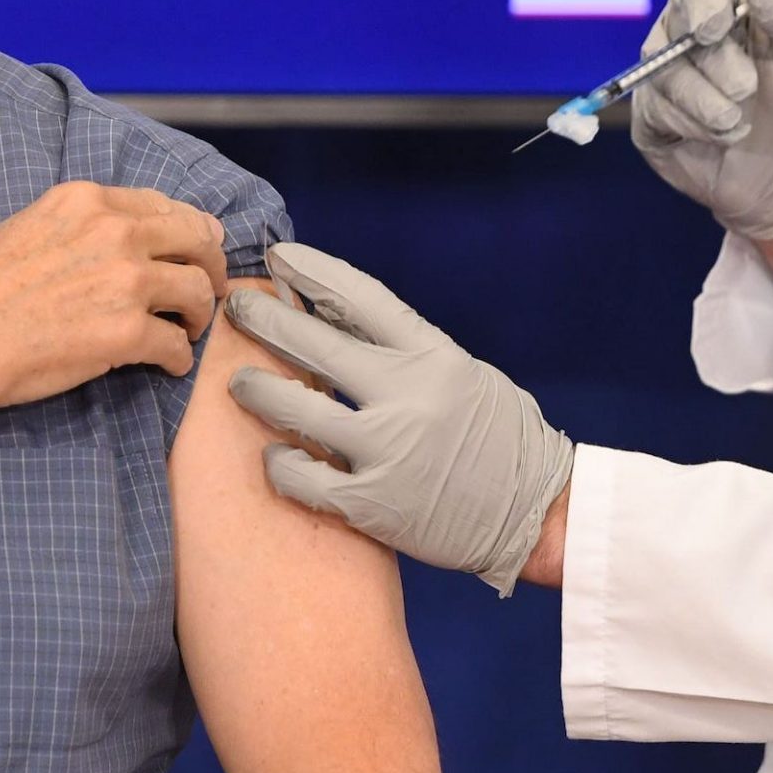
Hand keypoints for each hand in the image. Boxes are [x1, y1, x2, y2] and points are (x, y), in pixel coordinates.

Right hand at [0, 181, 228, 417]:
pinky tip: (168, 364)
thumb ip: (83, 223)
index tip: (197, 248)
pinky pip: (176, 344)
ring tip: (188, 330)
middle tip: (211, 289)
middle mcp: (116, 231)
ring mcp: (126, 280)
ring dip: (199, 313)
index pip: (164, 205)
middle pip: (197, 239)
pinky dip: (178, 358)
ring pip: (198, 290)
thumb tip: (127, 235)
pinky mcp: (128, 331)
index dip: (189, 230)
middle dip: (212, 265)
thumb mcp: (31, 225)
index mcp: (89, 200)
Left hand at [223, 243, 572, 597]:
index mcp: (434, 356)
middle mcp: (406, 396)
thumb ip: (404, 348)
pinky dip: (280, 462)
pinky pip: (302, 477)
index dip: (312, 272)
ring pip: (296, 408)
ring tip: (239, 382)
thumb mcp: (463, 373)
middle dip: (265, 321)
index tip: (279, 258)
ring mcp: (386, 451)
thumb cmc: (500, 438)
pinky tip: (274, 454)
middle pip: (315, 344)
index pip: (359, 296)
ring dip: (257, 390)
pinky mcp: (371, 504)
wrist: (536, 514)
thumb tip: (333, 311)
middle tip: (236, 308)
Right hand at [630, 0, 772, 240]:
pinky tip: (719, 137)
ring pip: (662, 74)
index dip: (703, 3)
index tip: (715, 30)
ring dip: (707, 104)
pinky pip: (653, 111)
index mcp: (727, 7)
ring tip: (740, 124)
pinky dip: (691, 127)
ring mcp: (663, 75)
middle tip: (747, 90)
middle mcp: (686, 34)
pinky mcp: (650, 116)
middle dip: (716, 65)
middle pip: (677, 29)